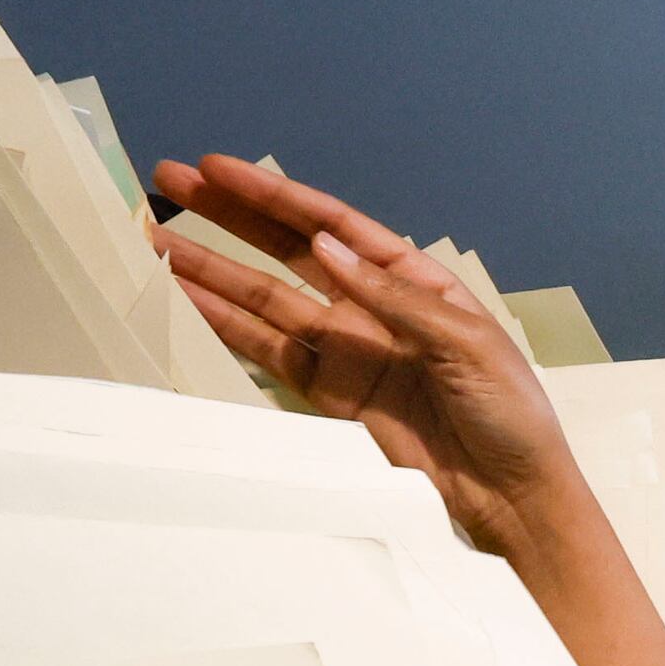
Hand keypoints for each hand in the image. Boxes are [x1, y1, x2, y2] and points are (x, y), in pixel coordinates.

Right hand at [148, 154, 580, 556]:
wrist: (511, 496)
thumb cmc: (510, 414)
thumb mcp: (467, 343)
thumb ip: (393, 298)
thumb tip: (326, 246)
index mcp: (415, 282)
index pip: (333, 226)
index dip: (275, 197)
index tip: (220, 169)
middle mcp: (373, 308)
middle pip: (287, 251)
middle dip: (230, 217)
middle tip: (171, 180)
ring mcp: (346, 352)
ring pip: (265, 298)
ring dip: (211, 269)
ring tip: (154, 239)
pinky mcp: (328, 396)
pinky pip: (268, 353)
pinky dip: (226, 327)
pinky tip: (186, 298)